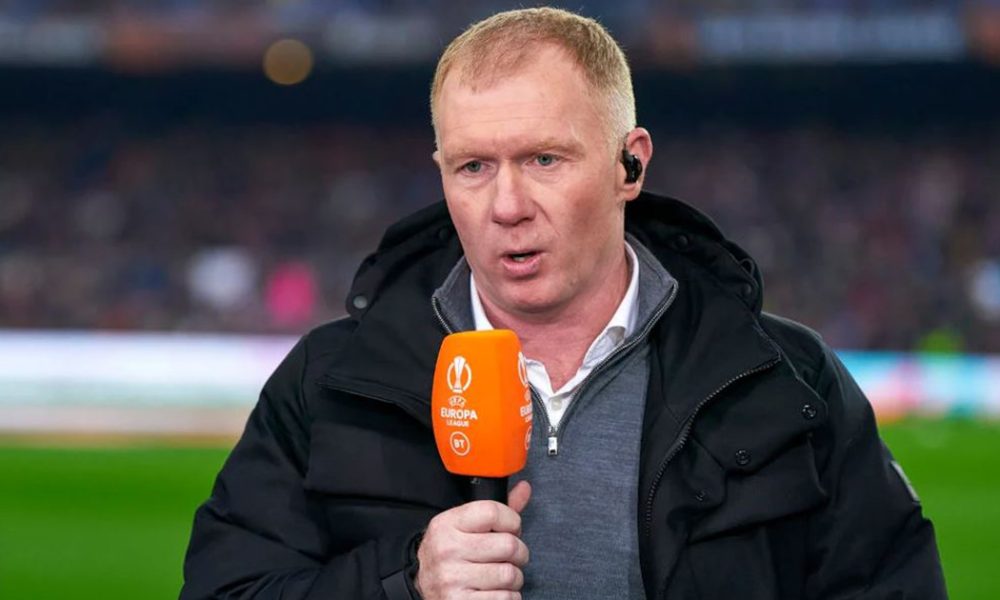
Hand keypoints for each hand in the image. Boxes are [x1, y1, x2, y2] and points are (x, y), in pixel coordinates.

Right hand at [415, 480, 531, 598]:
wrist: (422, 586)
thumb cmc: (451, 554)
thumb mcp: (464, 526)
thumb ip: (496, 510)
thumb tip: (525, 487)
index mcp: (447, 524)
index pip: (493, 512)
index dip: (512, 521)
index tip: (511, 529)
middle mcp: (446, 550)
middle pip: (508, 544)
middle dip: (519, 552)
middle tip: (511, 556)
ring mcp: (452, 579)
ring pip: (510, 574)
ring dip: (515, 577)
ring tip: (502, 575)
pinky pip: (506, 598)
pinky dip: (509, 597)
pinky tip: (496, 591)